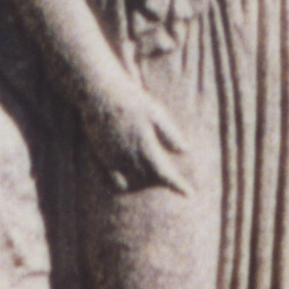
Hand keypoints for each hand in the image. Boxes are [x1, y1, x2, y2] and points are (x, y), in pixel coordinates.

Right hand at [77, 78, 197, 195]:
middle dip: (161, 182)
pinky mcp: (102, 157)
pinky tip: (130, 181)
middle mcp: (129, 157)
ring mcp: (114, 159)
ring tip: (152, 179)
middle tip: (173, 180)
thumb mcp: (155, 113)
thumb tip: (184, 150)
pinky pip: (114, 181)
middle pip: (149, 180)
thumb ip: (170, 133)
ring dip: (144, 184)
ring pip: (132, 183)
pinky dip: (125, 185)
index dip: (178, 186)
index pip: (164, 174)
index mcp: (145, 147)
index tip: (189, 194)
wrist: (99, 95)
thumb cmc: (130, 100)